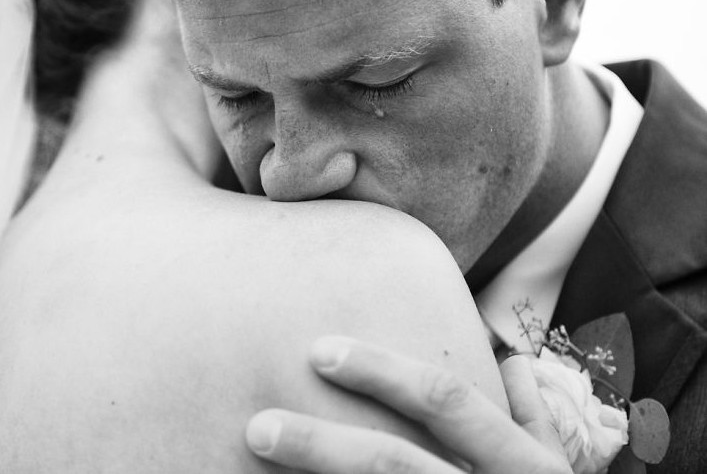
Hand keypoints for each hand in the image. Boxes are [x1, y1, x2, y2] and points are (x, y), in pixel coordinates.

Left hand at [245, 336, 570, 472]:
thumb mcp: (556, 473)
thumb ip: (533, 420)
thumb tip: (513, 363)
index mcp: (521, 463)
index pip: (443, 400)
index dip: (379, 371)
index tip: (320, 352)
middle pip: (392, 462)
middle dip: (320, 443)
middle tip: (259, 426)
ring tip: (258, 460)